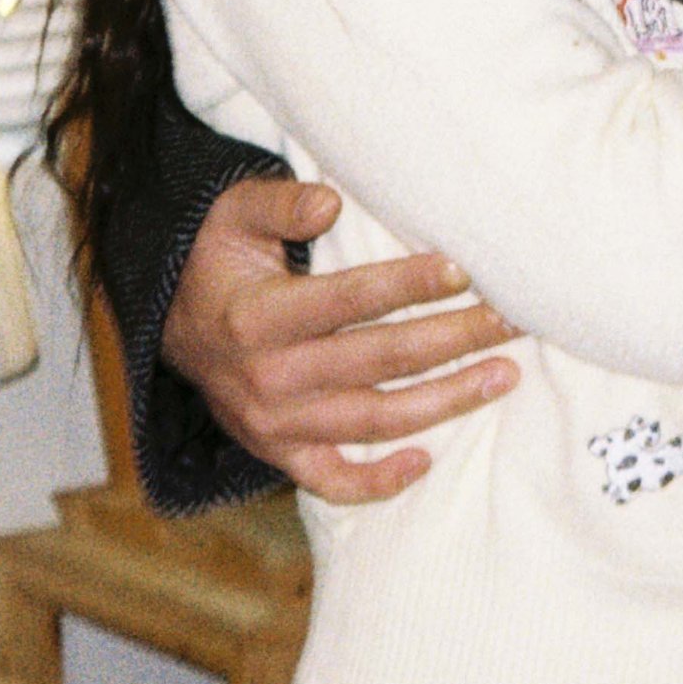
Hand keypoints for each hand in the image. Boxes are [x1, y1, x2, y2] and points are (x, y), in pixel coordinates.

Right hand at [159, 173, 518, 499]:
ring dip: (446, 401)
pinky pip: (333, 481)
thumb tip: (330, 201)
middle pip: (380, 360)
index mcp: (258, 317)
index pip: (348, 300)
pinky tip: (426, 461)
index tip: (464, 269)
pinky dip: (377, 482)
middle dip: (455, 338)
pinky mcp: (280, 453)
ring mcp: (276, 424)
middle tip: (512, 319)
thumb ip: (279, 203)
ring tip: (504, 375)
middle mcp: (269, 377)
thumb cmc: (216, 260)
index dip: (408, 284)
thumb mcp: (230, 215)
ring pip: (375, 419)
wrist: (169, 325)